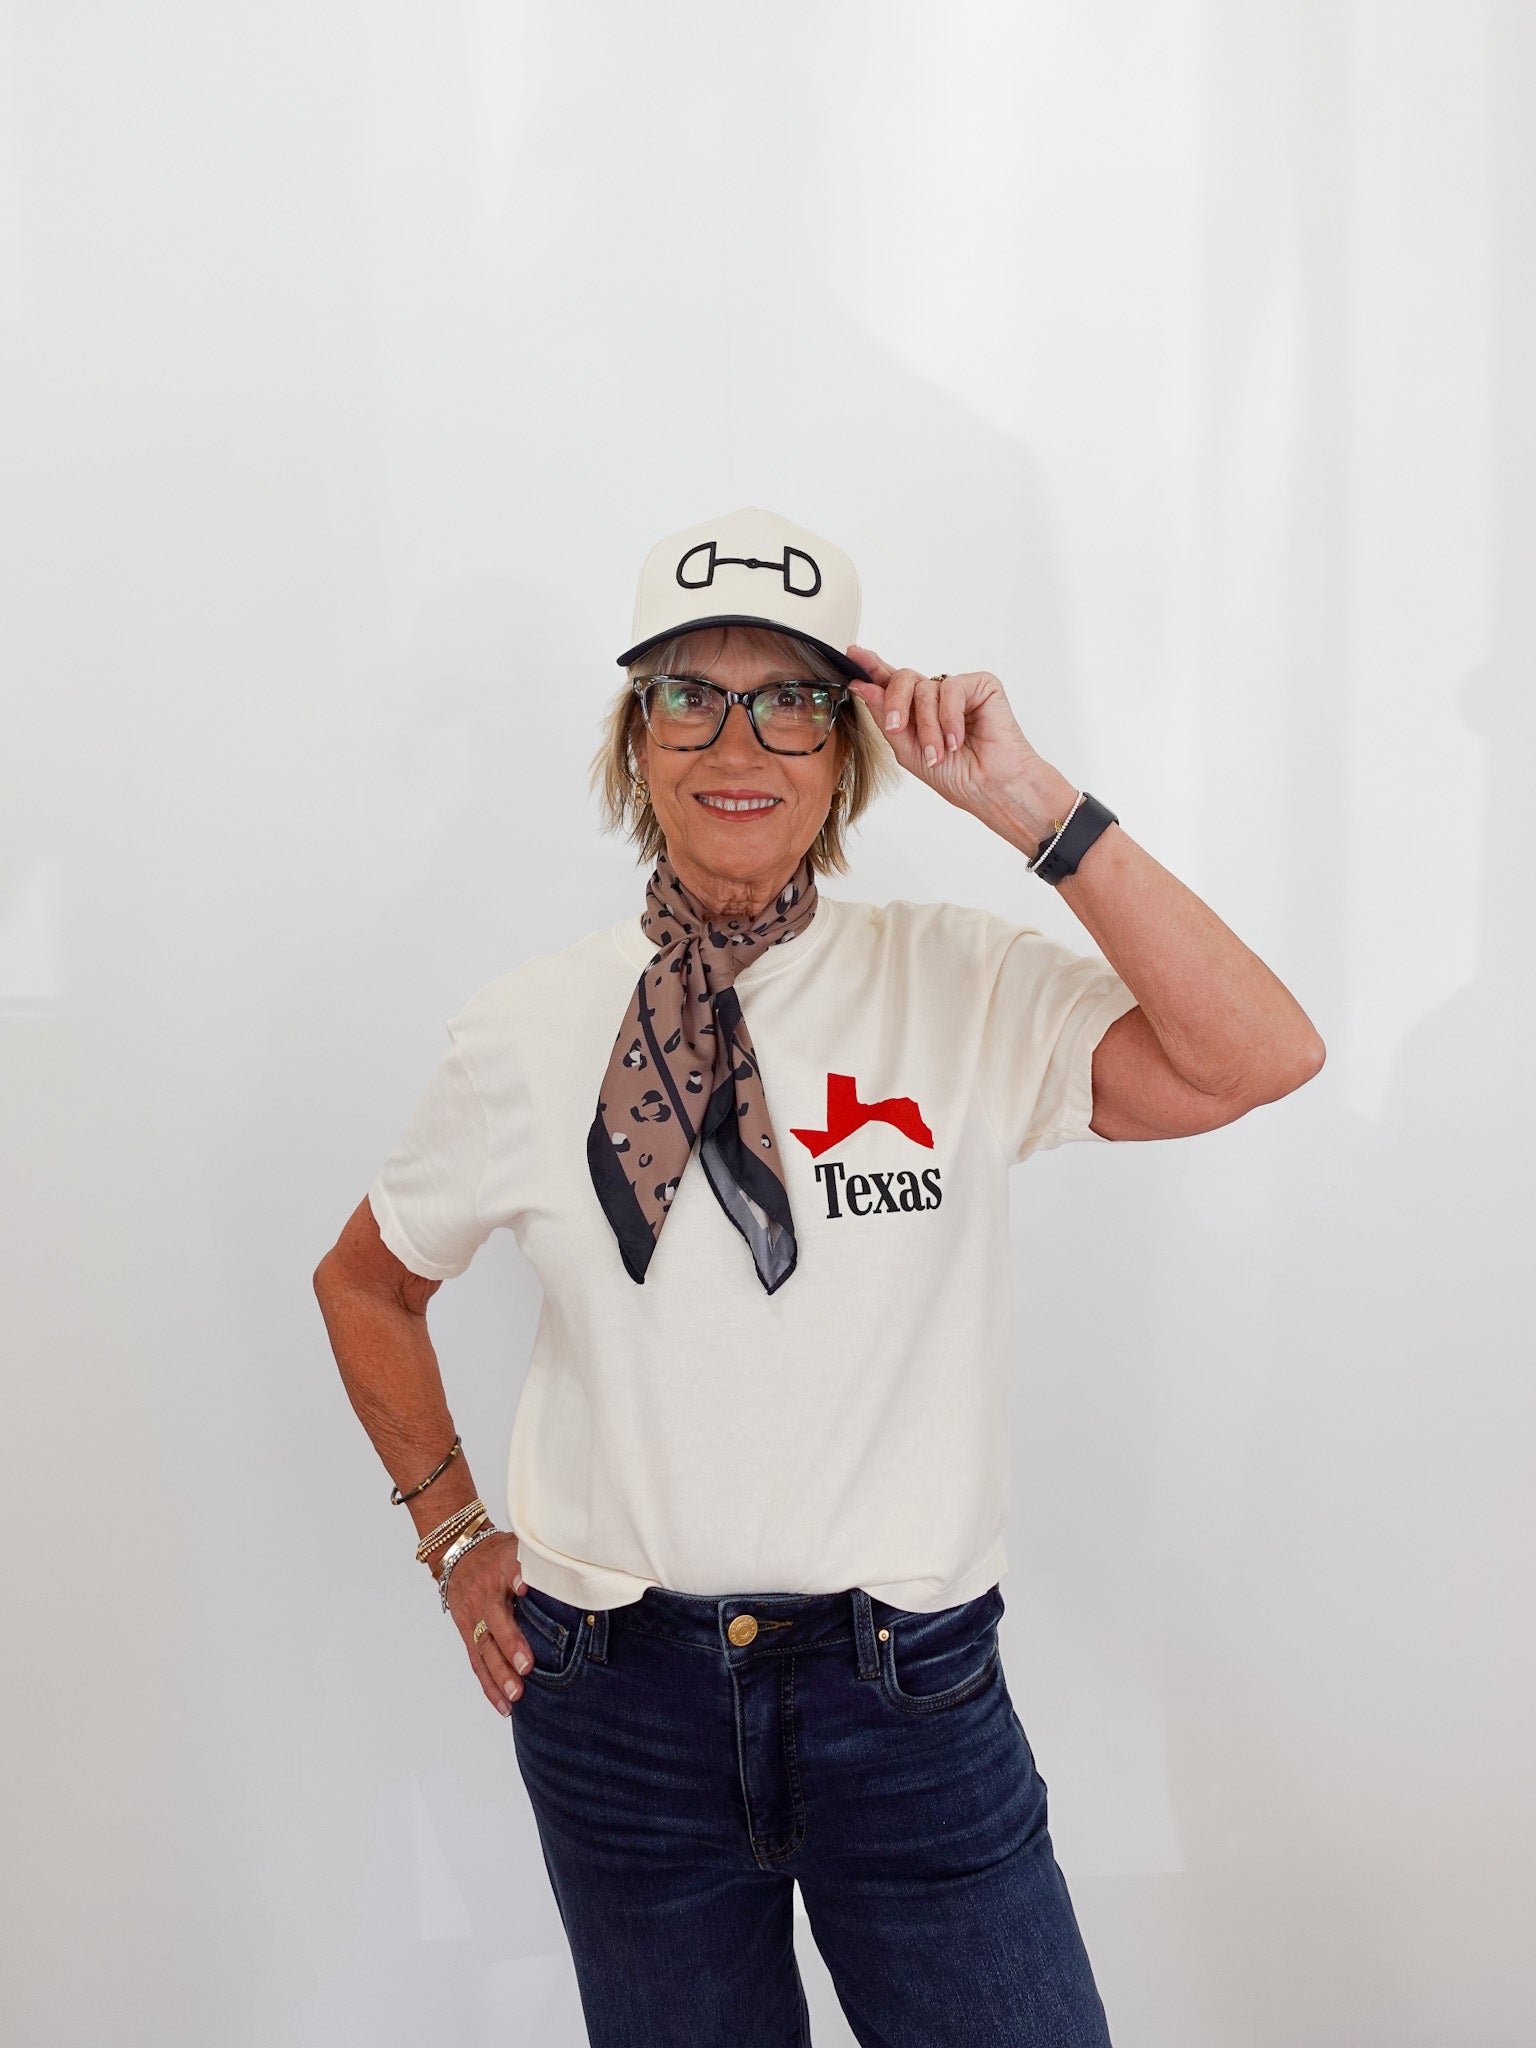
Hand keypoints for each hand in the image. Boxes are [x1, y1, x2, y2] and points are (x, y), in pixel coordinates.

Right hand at [444, 1531, 535, 1714]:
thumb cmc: (497, 1554)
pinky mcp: (467, 1633)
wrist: (457, 1554)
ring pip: (484, 1648)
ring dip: (499, 1674)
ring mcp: (473, 1616)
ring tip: (515, 1696)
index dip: (517, 1575)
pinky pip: (477, 1662)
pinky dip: (489, 1686)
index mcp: (499, 1567)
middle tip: (527, 1666)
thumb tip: (567, 1572)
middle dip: (510, 1645)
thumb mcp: (516, 1545)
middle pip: (495, 1620)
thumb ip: (537, 1560)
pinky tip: (503, 1705)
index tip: (525, 1586)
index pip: (508, 1568)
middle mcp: (484, 1594)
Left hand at [843, 644, 1077, 850]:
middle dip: (896, 704)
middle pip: (904, 679)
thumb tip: (863, 687)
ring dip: (929, 727)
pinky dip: (951, 717)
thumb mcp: (909, 751)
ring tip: (939, 753)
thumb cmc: (957, 776)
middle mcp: (937, 697)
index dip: (872, 667)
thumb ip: (886, 719)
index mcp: (918, 712)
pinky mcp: (981, 685)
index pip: (892, 684)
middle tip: (899, 727)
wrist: (991, 788)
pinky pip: (952, 688)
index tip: (853, 654)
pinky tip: (958, 739)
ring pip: (926, 689)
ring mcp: (959, 690)